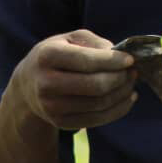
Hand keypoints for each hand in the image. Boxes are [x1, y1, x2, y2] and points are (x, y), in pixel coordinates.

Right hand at [11, 29, 136, 129]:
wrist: (28, 86)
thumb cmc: (56, 56)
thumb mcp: (69, 39)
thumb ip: (94, 42)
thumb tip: (120, 55)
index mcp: (47, 56)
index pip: (87, 61)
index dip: (113, 61)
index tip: (130, 59)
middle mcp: (46, 83)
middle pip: (95, 86)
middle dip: (120, 78)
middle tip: (133, 71)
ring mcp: (52, 107)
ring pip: (99, 104)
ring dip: (122, 93)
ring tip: (131, 82)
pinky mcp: (61, 123)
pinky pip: (97, 119)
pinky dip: (118, 109)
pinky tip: (128, 98)